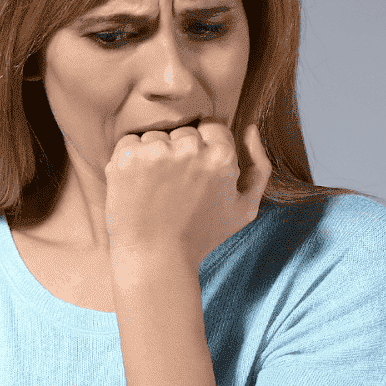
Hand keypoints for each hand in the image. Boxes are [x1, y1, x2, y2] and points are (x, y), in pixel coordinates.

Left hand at [105, 120, 272, 269]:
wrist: (155, 258)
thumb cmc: (201, 236)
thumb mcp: (244, 209)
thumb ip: (258, 167)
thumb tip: (250, 128)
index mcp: (221, 157)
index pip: (213, 127)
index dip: (204, 149)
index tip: (194, 171)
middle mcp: (190, 148)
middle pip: (184, 131)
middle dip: (180, 151)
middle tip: (174, 186)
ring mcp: (156, 151)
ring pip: (157, 135)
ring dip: (154, 154)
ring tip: (155, 188)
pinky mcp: (127, 157)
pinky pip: (130, 141)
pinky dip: (131, 158)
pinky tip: (137, 185)